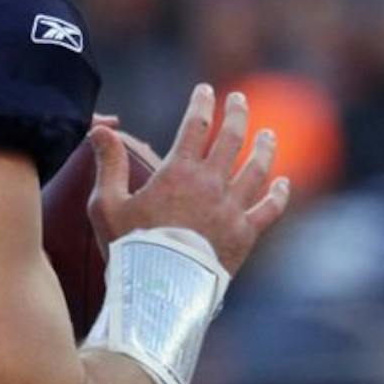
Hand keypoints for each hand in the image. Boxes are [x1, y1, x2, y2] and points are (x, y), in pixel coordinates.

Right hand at [87, 85, 290, 273]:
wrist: (159, 291)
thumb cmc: (128, 247)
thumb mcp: (106, 204)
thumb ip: (108, 164)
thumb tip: (100, 128)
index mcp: (178, 172)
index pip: (195, 126)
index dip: (201, 104)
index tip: (205, 91)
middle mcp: (211, 184)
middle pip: (231, 138)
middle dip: (236, 114)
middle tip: (238, 99)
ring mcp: (232, 209)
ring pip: (256, 169)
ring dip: (264, 147)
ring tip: (269, 134)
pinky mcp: (244, 234)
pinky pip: (269, 209)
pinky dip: (278, 194)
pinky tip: (283, 183)